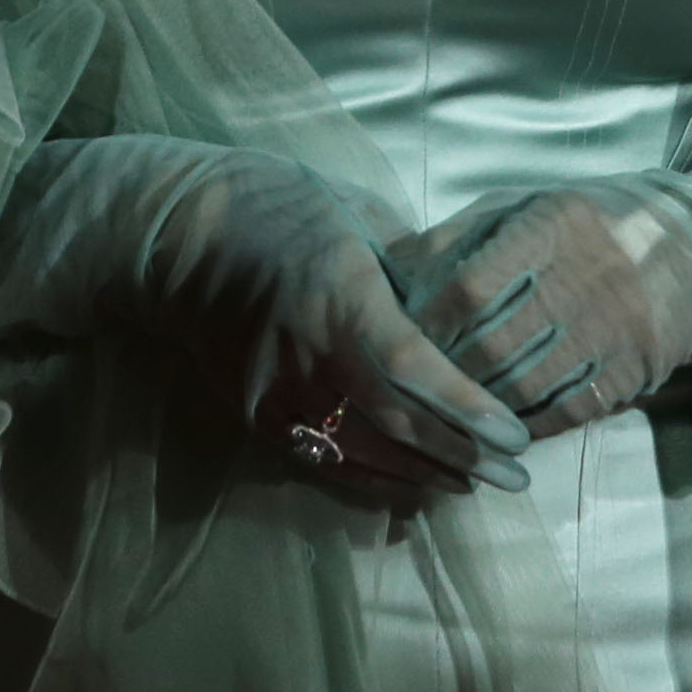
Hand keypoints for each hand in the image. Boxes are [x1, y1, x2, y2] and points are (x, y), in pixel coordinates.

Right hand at [140, 156, 531, 503]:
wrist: (174, 238)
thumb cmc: (276, 205)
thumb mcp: (354, 212)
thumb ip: (409, 264)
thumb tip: (462, 304)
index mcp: (338, 292)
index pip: (410, 367)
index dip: (464, 408)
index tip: (515, 431)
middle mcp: (309, 353)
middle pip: (395, 425)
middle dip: (462, 455)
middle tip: (517, 475)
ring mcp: (278, 392)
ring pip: (363, 455)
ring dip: (426, 476)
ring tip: (479, 483)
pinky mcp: (257, 416)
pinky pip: (325, 462)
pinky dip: (375, 481)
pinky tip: (414, 486)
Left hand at [383, 182, 691, 439]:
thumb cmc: (588, 226)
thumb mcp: (527, 207)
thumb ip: (462, 234)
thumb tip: (393, 269)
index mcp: (551, 226)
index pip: (472, 284)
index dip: (431, 319)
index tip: (406, 336)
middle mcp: (584, 277)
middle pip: (495, 343)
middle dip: (448, 370)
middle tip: (417, 385)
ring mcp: (612, 328)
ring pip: (527, 385)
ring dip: (481, 405)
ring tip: (451, 410)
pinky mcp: (633, 369)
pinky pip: (567, 411)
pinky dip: (526, 424)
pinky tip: (500, 425)